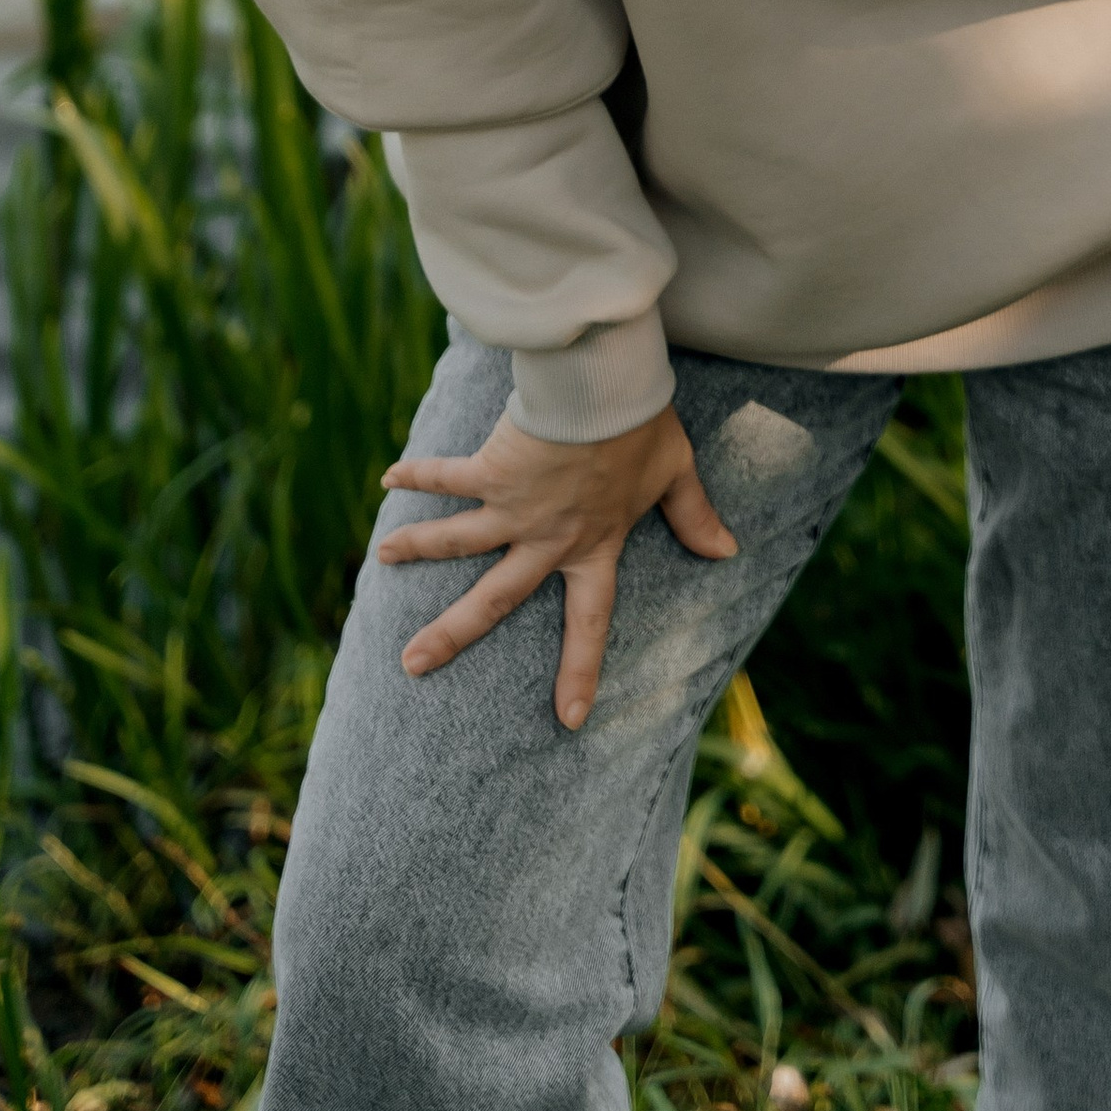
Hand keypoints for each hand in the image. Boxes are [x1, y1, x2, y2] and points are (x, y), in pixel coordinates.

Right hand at [376, 401, 735, 729]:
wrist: (607, 390)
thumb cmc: (643, 428)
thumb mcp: (676, 474)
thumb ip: (694, 516)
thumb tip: (728, 552)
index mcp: (594, 547)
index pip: (591, 622)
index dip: (581, 671)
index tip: (569, 720)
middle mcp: (547, 539)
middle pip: (495, 599)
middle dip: (451, 635)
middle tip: (411, 665)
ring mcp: (513, 508)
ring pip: (457, 541)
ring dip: (417, 549)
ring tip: (382, 561)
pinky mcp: (492, 471)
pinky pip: (448, 478)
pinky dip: (418, 477)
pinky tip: (389, 480)